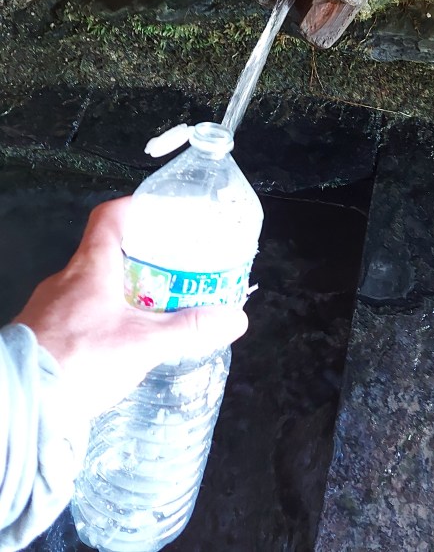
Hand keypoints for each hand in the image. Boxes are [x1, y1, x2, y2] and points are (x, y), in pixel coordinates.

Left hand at [13, 197, 248, 419]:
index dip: (135, 208)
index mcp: (91, 266)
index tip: (159, 215)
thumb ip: (190, 329)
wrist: (21, 403)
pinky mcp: (38, 335)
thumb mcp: (144, 344)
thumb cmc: (80, 359)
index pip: (110, 216)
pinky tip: (114, 344)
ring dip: (117, 293)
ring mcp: (47, 307)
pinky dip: (98, 319)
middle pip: (103, 252)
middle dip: (138, 259)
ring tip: (147, 312)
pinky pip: (73, 314)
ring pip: (88, 287)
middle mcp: (64, 279)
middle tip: (169, 272)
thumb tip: (234, 318)